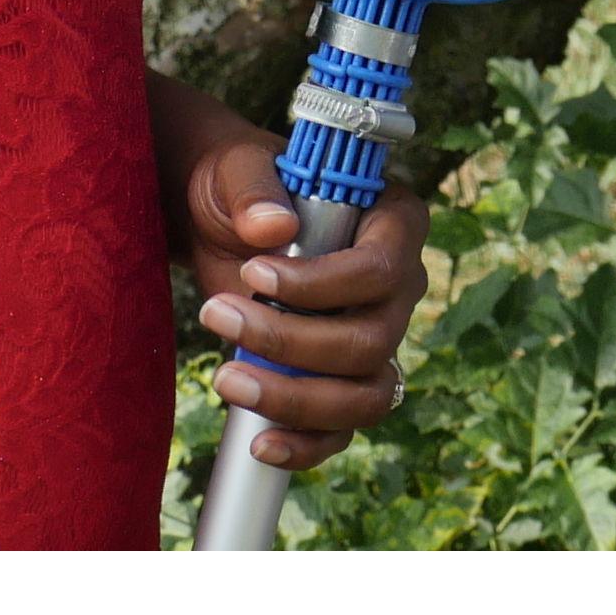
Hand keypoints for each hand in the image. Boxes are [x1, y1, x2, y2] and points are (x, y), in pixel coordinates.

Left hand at [178, 131, 431, 471]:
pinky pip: (343, 430)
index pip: (381, 270)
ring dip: (296, 398)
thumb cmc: (239, 187)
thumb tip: (273, 228)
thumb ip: (254, 186)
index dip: (322, 284)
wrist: (220, 225)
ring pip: (365, 396)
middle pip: (371, 341)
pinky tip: (258, 443)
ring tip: (227, 380)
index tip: (253, 274)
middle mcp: (398, 290)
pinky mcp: (344, 381)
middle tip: (216, 315)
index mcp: (393, 223)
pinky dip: (306, 445)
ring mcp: (376, 341)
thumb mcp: (237, 169)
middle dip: (290, 341)